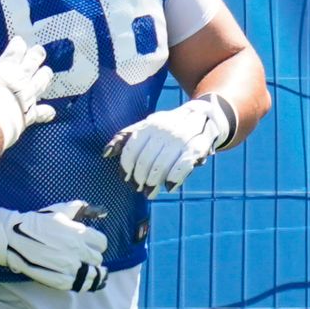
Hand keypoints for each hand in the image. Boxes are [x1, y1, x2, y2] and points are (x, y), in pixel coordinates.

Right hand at [0, 37, 55, 149]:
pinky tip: (51, 111)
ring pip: (41, 83)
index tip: (19, 40)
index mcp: (6, 70)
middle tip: (39, 50)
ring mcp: (28, 98)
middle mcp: (21, 81)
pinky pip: (41, 113)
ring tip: (48, 71)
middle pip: (32, 64)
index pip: (15, 52)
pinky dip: (46, 111)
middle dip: (36, 55)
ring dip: (44, 76)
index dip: (18, 45)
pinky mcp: (30, 115)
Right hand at [0, 201, 109, 291]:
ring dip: (93, 272)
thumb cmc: (36, 222)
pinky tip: (81, 278)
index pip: (101, 242)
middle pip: (97, 258)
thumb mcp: (59, 210)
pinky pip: (80, 285)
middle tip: (85, 256)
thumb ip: (79, 209)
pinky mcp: (60, 281)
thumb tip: (99, 210)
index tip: (92, 244)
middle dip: (92, 256)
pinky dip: (83, 282)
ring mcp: (69, 268)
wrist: (13, 238)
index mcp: (78, 234)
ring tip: (91, 271)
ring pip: (93, 275)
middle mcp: (76, 252)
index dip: (98, 243)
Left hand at [103, 95, 235, 193]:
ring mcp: (181, 138)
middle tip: (139, 188)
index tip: (126, 178)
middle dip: (140, 179)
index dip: (127, 167)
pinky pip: (182, 167)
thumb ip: (125, 139)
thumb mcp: (146, 126)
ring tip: (150, 192)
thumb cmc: (168, 126)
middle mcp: (165, 130)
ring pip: (161, 166)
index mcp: (150, 125)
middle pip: (145, 161)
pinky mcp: (197, 147)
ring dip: (154, 183)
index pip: (132, 149)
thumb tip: (105, 153)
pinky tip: (169, 187)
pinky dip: (174, 179)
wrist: (203, 115)